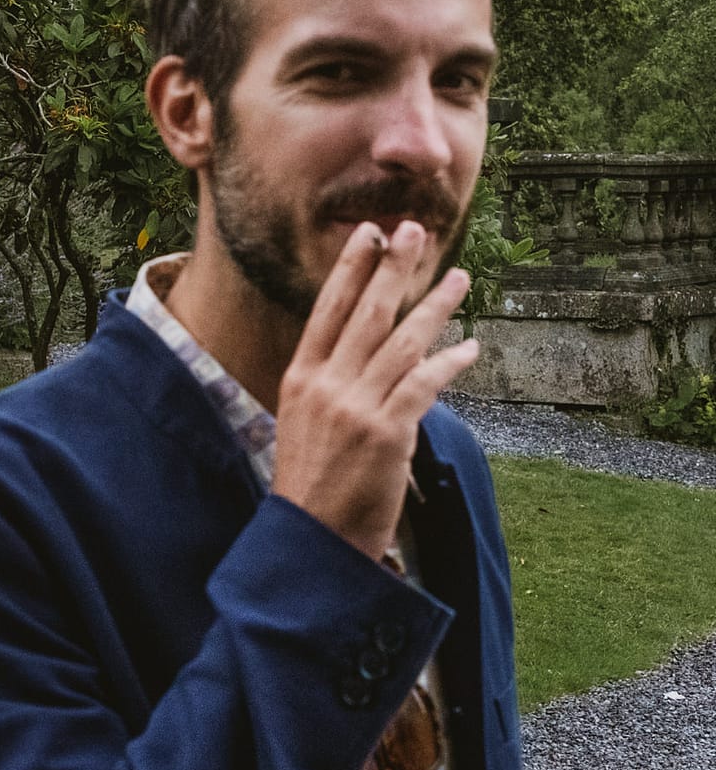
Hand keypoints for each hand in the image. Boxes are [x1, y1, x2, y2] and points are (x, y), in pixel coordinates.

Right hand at [271, 219, 480, 559]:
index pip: (327, 310)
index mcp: (300, 378)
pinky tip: (469, 347)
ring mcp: (355, 406)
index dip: (350, 269)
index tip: (369, 234)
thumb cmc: (311, 486)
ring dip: (435, 306)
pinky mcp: (386, 432)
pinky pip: (424, 384)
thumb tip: (372, 362)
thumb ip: (333, 388)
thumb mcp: (304, 424)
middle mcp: (325, 384)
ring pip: (402, 342)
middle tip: (415, 230)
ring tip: (459, 277)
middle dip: (393, 268)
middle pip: (366, 312)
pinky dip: (450, 362)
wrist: (310, 538)